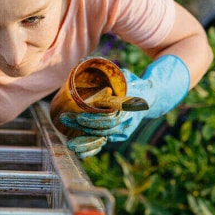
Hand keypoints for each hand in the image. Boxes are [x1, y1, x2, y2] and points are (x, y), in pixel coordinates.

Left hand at [60, 55, 189, 157]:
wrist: (150, 97)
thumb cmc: (133, 83)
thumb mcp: (124, 76)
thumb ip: (108, 72)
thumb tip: (83, 62)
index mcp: (129, 108)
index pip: (110, 118)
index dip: (95, 119)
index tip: (79, 116)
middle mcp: (127, 123)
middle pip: (104, 129)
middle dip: (83, 126)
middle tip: (65, 119)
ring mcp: (123, 131)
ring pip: (102, 138)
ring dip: (84, 140)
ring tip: (68, 140)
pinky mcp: (118, 135)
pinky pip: (104, 144)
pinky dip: (90, 150)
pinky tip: (78, 151)